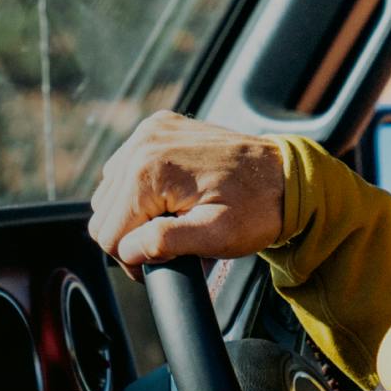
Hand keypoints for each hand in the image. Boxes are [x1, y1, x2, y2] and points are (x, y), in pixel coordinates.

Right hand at [85, 112, 286, 267]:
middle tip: (172, 246)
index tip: (164, 261)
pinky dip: (143, 191)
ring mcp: (150, 132)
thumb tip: (128, 247)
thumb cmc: (257, 208)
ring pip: (112, 193)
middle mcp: (143, 144)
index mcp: (150, 170)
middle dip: (134, 236)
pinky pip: (127, 168)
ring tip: (176, 222)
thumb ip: (165, 242)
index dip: (132, 259)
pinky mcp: (158, 129)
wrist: (286, 176)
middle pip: (104, 213)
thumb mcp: (216, 236)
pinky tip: (172, 200)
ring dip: (137, 215)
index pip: (108, 233)